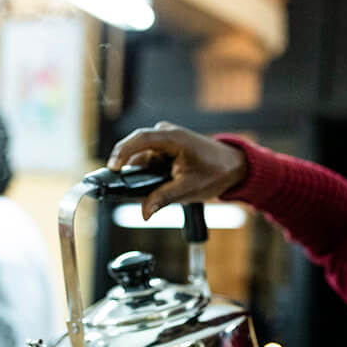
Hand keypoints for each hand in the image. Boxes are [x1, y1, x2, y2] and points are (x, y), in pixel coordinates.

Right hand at [106, 122, 248, 219]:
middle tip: (124, 188)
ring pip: (141, 157)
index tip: (113, 168)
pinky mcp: (165, 148)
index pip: (139, 139)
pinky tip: (153, 185)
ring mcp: (164, 140)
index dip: (122, 152)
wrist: (233, 166)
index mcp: (173, 138)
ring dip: (141, 174)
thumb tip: (144, 212)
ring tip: (148, 191)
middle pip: (136, 149)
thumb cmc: (216, 172)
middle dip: (130, 169)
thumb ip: (162, 199)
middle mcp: (165, 133)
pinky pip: (149, 160)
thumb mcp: (188, 189)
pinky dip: (148, 173)